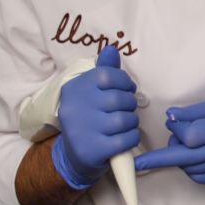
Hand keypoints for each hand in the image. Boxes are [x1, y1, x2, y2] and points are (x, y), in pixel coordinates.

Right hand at [51, 45, 139, 189]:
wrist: (73, 155)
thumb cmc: (88, 117)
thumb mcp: (90, 92)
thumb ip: (103, 70)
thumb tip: (112, 49)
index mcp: (74, 88)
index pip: (107, 75)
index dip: (124, 81)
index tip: (127, 89)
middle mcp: (75, 108)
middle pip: (119, 98)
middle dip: (130, 104)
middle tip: (127, 109)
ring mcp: (83, 130)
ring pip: (124, 119)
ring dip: (132, 121)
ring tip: (126, 123)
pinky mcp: (93, 150)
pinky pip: (126, 139)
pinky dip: (132, 137)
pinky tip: (126, 137)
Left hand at [134, 97, 204, 184]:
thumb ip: (194, 112)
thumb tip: (170, 116)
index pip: (186, 135)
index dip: (176, 130)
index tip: (173, 124)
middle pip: (182, 157)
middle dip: (159, 159)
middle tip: (141, 161)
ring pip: (190, 169)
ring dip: (180, 159)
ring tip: (183, 147)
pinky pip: (201, 178)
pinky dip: (192, 170)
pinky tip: (193, 160)